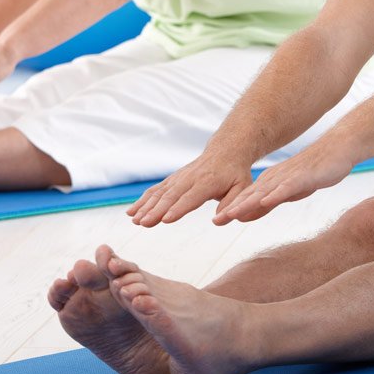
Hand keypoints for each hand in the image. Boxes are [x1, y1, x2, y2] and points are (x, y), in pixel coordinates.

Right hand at [127, 153, 253, 226]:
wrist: (226, 151)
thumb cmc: (235, 173)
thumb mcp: (242, 187)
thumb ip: (232, 204)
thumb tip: (218, 221)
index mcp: (208, 182)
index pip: (190, 197)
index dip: (178, 208)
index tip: (165, 219)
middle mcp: (190, 178)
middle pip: (171, 196)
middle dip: (156, 210)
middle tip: (143, 223)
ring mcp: (179, 177)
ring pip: (160, 193)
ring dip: (145, 206)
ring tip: (134, 220)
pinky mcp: (172, 179)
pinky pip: (156, 190)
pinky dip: (143, 200)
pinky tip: (132, 212)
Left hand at [214, 144, 354, 223]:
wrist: (336, 150)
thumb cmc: (312, 173)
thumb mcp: (286, 193)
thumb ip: (267, 204)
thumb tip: (243, 217)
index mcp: (269, 182)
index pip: (246, 198)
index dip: (231, 210)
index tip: (216, 221)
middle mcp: (274, 178)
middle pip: (251, 195)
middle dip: (233, 209)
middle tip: (216, 221)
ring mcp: (287, 177)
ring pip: (264, 192)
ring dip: (248, 203)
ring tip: (232, 214)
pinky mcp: (302, 177)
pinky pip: (287, 187)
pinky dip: (275, 194)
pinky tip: (265, 201)